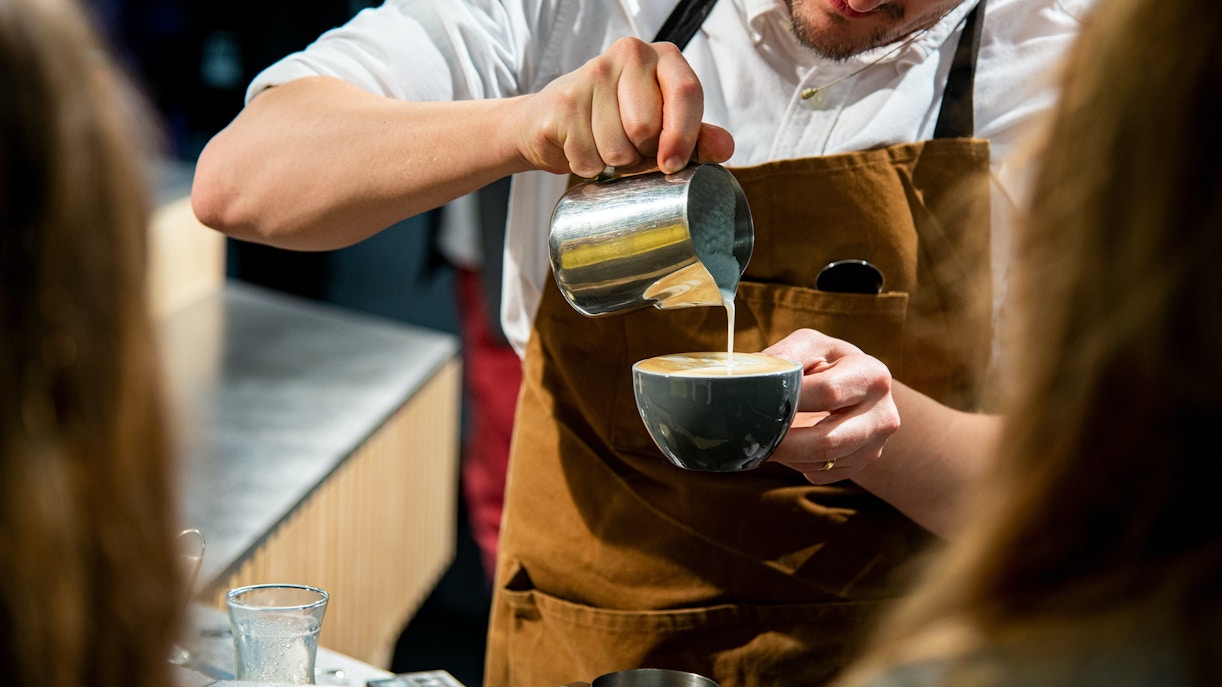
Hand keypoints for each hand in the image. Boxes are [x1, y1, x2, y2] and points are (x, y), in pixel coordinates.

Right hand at [514, 37, 733, 177]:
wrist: (552, 122)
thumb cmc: (617, 124)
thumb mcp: (664, 129)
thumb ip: (697, 137)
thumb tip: (725, 147)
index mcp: (663, 57)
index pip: (686, 92)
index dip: (683, 136)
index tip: (672, 164)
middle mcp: (629, 53)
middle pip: (647, 126)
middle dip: (641, 153)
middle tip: (630, 147)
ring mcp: (593, 72)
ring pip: (616, 148)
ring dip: (612, 164)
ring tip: (604, 146)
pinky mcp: (563, 100)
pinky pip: (587, 157)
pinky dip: (586, 166)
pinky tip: (582, 148)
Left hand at [763, 329, 899, 483]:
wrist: (856, 386)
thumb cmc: (825, 362)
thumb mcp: (808, 346)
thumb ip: (782, 358)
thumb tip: (745, 379)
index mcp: (871, 375)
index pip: (828, 393)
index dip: (790, 401)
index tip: (759, 404)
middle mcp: (883, 414)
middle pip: (827, 441)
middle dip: (784, 442)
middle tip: (754, 437)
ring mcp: (876, 445)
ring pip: (822, 462)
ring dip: (788, 454)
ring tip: (768, 438)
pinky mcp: (862, 464)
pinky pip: (822, 473)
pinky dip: (798, 462)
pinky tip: (792, 444)